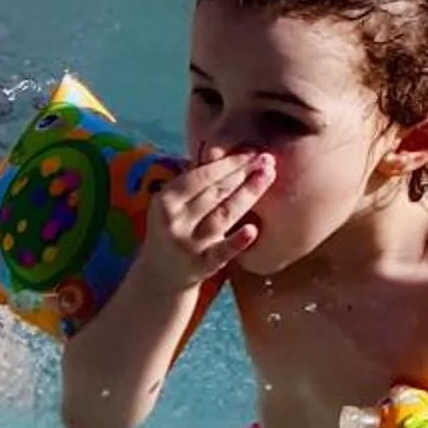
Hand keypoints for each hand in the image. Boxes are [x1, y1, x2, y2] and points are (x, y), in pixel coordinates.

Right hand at [142, 151, 274, 292]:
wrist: (159, 278)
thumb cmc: (173, 230)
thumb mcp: (173, 204)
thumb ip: (193, 181)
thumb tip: (220, 150)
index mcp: (165, 200)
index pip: (201, 176)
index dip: (229, 162)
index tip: (252, 151)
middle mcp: (174, 221)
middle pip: (216, 192)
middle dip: (243, 173)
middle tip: (267, 159)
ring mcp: (187, 245)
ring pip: (224, 215)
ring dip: (248, 194)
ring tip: (268, 175)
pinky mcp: (200, 266)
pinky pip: (221, 252)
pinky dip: (236, 242)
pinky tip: (252, 231)